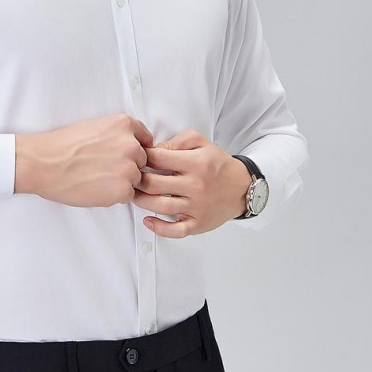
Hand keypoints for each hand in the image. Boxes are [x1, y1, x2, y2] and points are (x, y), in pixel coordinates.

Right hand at [15, 113, 152, 208]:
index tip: (126, 154)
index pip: (145, 138)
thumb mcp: (93, 126)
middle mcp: (130, 144)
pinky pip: (128, 195)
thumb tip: (127, 145)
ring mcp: (129, 167)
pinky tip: (96, 187)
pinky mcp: (123, 189)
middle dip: (127, 165)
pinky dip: (114, 195)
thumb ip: (115, 134)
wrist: (44, 163)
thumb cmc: (61, 146)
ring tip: (96, 178)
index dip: (134, 149)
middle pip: (141, 160)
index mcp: (123, 124)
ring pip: (136, 179)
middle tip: (103, 168)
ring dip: (121, 181)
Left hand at [131, 129, 250, 236]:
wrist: (242, 187)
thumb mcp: (200, 142)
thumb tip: (153, 150)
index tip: (136, 158)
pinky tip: (148, 220)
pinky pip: (175, 230)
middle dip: (136, 180)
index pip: (158, 158)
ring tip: (134, 195)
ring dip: (141, 201)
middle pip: (154, 184)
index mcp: (195, 163)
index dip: (142, 157)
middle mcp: (195, 185)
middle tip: (129, 178)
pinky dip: (159, 228)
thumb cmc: (217, 164)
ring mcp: (197, 206)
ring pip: (160, 206)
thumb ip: (176, 141)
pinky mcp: (198, 223)